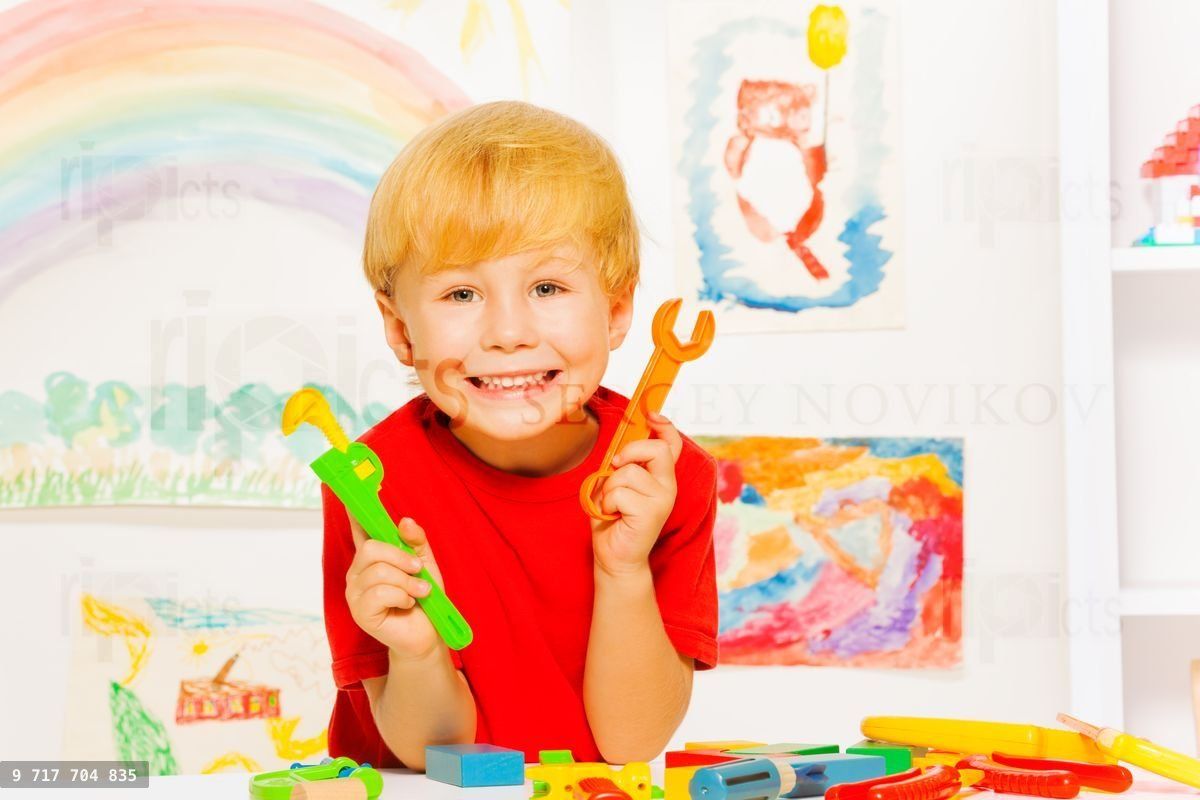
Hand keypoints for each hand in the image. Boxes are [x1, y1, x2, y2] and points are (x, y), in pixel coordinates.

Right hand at [345, 514, 445, 660]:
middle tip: (417, 570)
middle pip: (371, 549)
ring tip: (419, 592)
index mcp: (372, 556)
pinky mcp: (359, 612)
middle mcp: (358, 571)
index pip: (359, 528)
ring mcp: (355, 592)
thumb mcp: (424, 563)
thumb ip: (415, 541)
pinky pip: (381, 593)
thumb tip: (404, 521)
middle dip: (400, 557)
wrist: (428, 632)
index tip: (354, 492)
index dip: (356, 510)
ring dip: (407, 582)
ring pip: (379, 572)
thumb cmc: (423, 596)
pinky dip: (402, 597)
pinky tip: (407, 604)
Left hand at [590, 411, 683, 576]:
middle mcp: (667, 486)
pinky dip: (606, 503)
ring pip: (628, 472)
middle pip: (656, 449)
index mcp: (660, 477)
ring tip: (611, 504)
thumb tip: (619, 449)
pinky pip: (619, 493)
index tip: (650, 414)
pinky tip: (612, 516)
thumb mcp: (616, 485)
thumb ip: (623, 466)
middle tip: (615, 466)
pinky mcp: (651, 513)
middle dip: (629, 452)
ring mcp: (662, 499)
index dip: (664, 425)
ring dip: (609, 487)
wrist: (615, 557)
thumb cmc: (613, 519)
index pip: (672, 444)